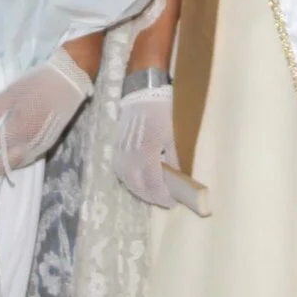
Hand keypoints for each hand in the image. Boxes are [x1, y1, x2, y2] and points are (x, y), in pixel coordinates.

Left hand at [0, 51, 92, 194]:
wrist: (70, 82)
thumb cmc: (39, 84)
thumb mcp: (12, 93)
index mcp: (18, 132)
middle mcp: (28, 146)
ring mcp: (39, 148)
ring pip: (13, 167)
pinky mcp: (46, 145)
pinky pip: (24, 161)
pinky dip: (10, 166)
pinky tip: (3, 163)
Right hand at [112, 85, 205, 213]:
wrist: (142, 93)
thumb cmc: (162, 112)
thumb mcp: (173, 135)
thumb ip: (175, 158)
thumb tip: (179, 179)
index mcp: (146, 153)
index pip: (153, 184)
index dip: (163, 196)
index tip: (174, 202)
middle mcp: (130, 157)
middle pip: (139, 187)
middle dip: (153, 197)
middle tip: (166, 200)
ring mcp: (121, 154)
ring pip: (128, 182)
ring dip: (141, 192)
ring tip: (155, 194)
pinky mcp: (117, 150)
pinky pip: (122, 173)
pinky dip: (131, 182)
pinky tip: (141, 183)